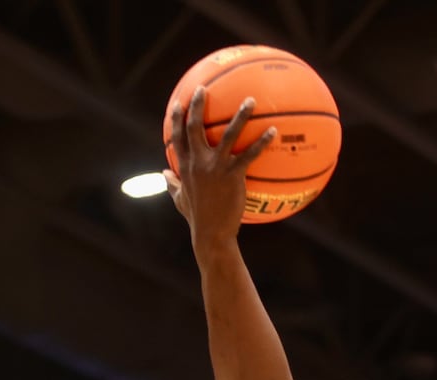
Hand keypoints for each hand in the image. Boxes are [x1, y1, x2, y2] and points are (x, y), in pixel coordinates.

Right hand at [164, 87, 274, 251]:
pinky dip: (262, 141)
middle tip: (203, 88)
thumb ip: (172, 184)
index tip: (178, 103)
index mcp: (184, 166)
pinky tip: (273, 131)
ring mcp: (215, 167)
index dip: (175, 118)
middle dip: (198, 105)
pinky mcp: (233, 175)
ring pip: (227, 134)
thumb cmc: (197, 218)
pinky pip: (250, 154)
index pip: (176, 137)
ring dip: (240, 115)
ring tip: (251, 100)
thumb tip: (163, 174)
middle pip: (194, 126)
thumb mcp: (179, 199)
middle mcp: (197, 162)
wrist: (211, 234)